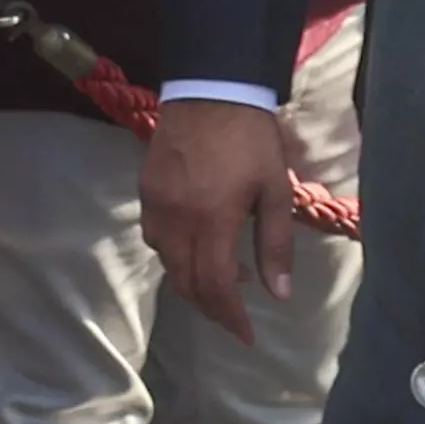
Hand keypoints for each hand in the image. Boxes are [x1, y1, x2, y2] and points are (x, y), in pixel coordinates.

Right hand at [141, 97, 305, 339]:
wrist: (210, 88)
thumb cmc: (250, 139)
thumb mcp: (275, 190)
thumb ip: (274, 244)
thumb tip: (278, 295)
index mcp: (212, 220)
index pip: (215, 286)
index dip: (230, 317)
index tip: (246, 336)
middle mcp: (177, 218)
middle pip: (185, 282)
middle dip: (211, 307)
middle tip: (234, 316)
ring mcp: (156, 204)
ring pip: (166, 261)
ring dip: (191, 281)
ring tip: (219, 280)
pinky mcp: (145, 189)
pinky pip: (155, 236)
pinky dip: (174, 254)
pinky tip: (195, 245)